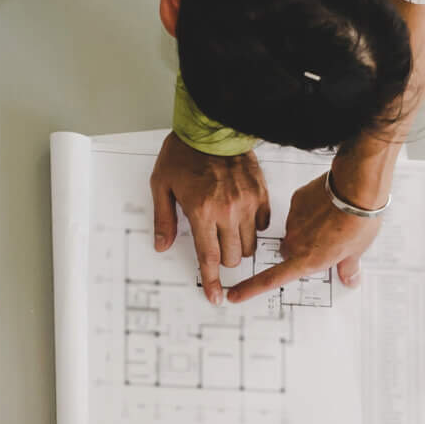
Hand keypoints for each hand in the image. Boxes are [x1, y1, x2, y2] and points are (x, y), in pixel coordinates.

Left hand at [149, 136, 269, 303]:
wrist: (212, 127)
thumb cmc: (185, 152)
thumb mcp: (162, 185)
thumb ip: (164, 219)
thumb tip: (162, 245)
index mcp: (202, 211)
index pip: (209, 258)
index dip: (213, 281)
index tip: (216, 296)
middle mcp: (228, 210)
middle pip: (233, 256)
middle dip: (223, 258)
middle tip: (214, 246)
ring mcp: (248, 202)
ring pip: (249, 244)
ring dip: (238, 244)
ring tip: (227, 229)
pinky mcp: (261, 193)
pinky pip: (263, 224)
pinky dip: (253, 227)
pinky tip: (241, 216)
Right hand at [228, 171, 382, 302]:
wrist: (355, 189)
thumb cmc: (356, 221)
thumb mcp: (356, 251)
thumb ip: (348, 267)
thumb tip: (351, 279)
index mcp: (307, 260)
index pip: (271, 280)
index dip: (249, 289)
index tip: (234, 294)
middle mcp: (296, 243)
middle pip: (288, 252)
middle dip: (300, 250)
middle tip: (325, 243)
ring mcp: (294, 222)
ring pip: (295, 230)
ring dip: (309, 229)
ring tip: (332, 221)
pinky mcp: (296, 202)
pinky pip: (299, 211)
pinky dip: (310, 211)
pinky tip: (327, 207)